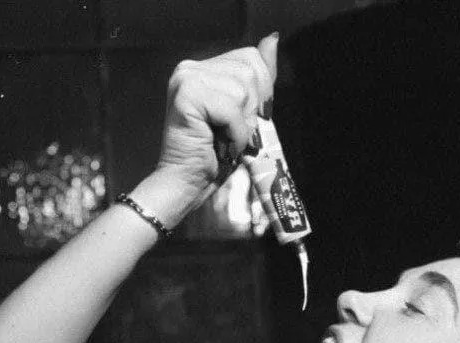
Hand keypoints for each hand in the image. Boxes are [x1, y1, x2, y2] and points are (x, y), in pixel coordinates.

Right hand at [156, 33, 278, 206]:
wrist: (187, 185)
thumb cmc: (216, 157)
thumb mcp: (246, 113)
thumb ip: (259, 79)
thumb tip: (273, 39)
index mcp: (204, 68)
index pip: (252, 58)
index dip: (260, 93)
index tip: (244, 122)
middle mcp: (191, 68)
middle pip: (250, 72)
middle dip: (251, 111)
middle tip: (231, 135)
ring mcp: (186, 79)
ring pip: (242, 90)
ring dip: (242, 125)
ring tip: (224, 141)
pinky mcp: (186, 95)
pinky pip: (231, 109)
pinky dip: (235, 134)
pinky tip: (221, 146)